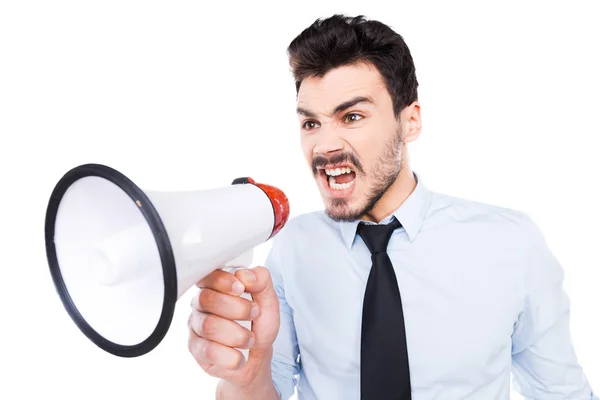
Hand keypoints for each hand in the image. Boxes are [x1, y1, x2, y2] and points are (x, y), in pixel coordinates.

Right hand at [188, 266, 279, 387]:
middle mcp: (201, 304)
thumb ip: (261, 280)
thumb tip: (245, 275)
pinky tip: (239, 355)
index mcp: (216, 286)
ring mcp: (196, 326)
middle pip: (206, 299)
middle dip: (237, 308)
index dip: (224, 281)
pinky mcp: (196, 349)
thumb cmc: (258, 324)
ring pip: (208, 326)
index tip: (241, 289)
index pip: (209, 276)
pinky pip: (208, 350)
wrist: (257, 356)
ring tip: (250, 339)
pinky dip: (231, 355)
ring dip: (237, 334)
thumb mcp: (268, 300)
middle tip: (254, 314)